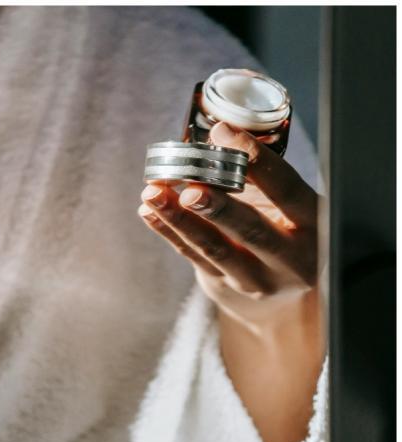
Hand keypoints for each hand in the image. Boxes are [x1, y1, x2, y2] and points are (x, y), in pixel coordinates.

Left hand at [138, 121, 324, 441]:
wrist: (283, 291)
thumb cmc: (282, 226)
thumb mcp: (286, 201)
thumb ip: (259, 173)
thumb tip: (214, 130)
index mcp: (313, 224)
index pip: (288, 191)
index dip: (257, 162)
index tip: (225, 135)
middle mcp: (288, 257)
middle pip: (251, 230)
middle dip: (218, 207)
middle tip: (190, 188)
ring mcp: (255, 278)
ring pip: (214, 248)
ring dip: (179, 219)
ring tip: (152, 193)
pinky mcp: (224, 286)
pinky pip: (192, 256)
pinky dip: (168, 232)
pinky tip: (148, 210)